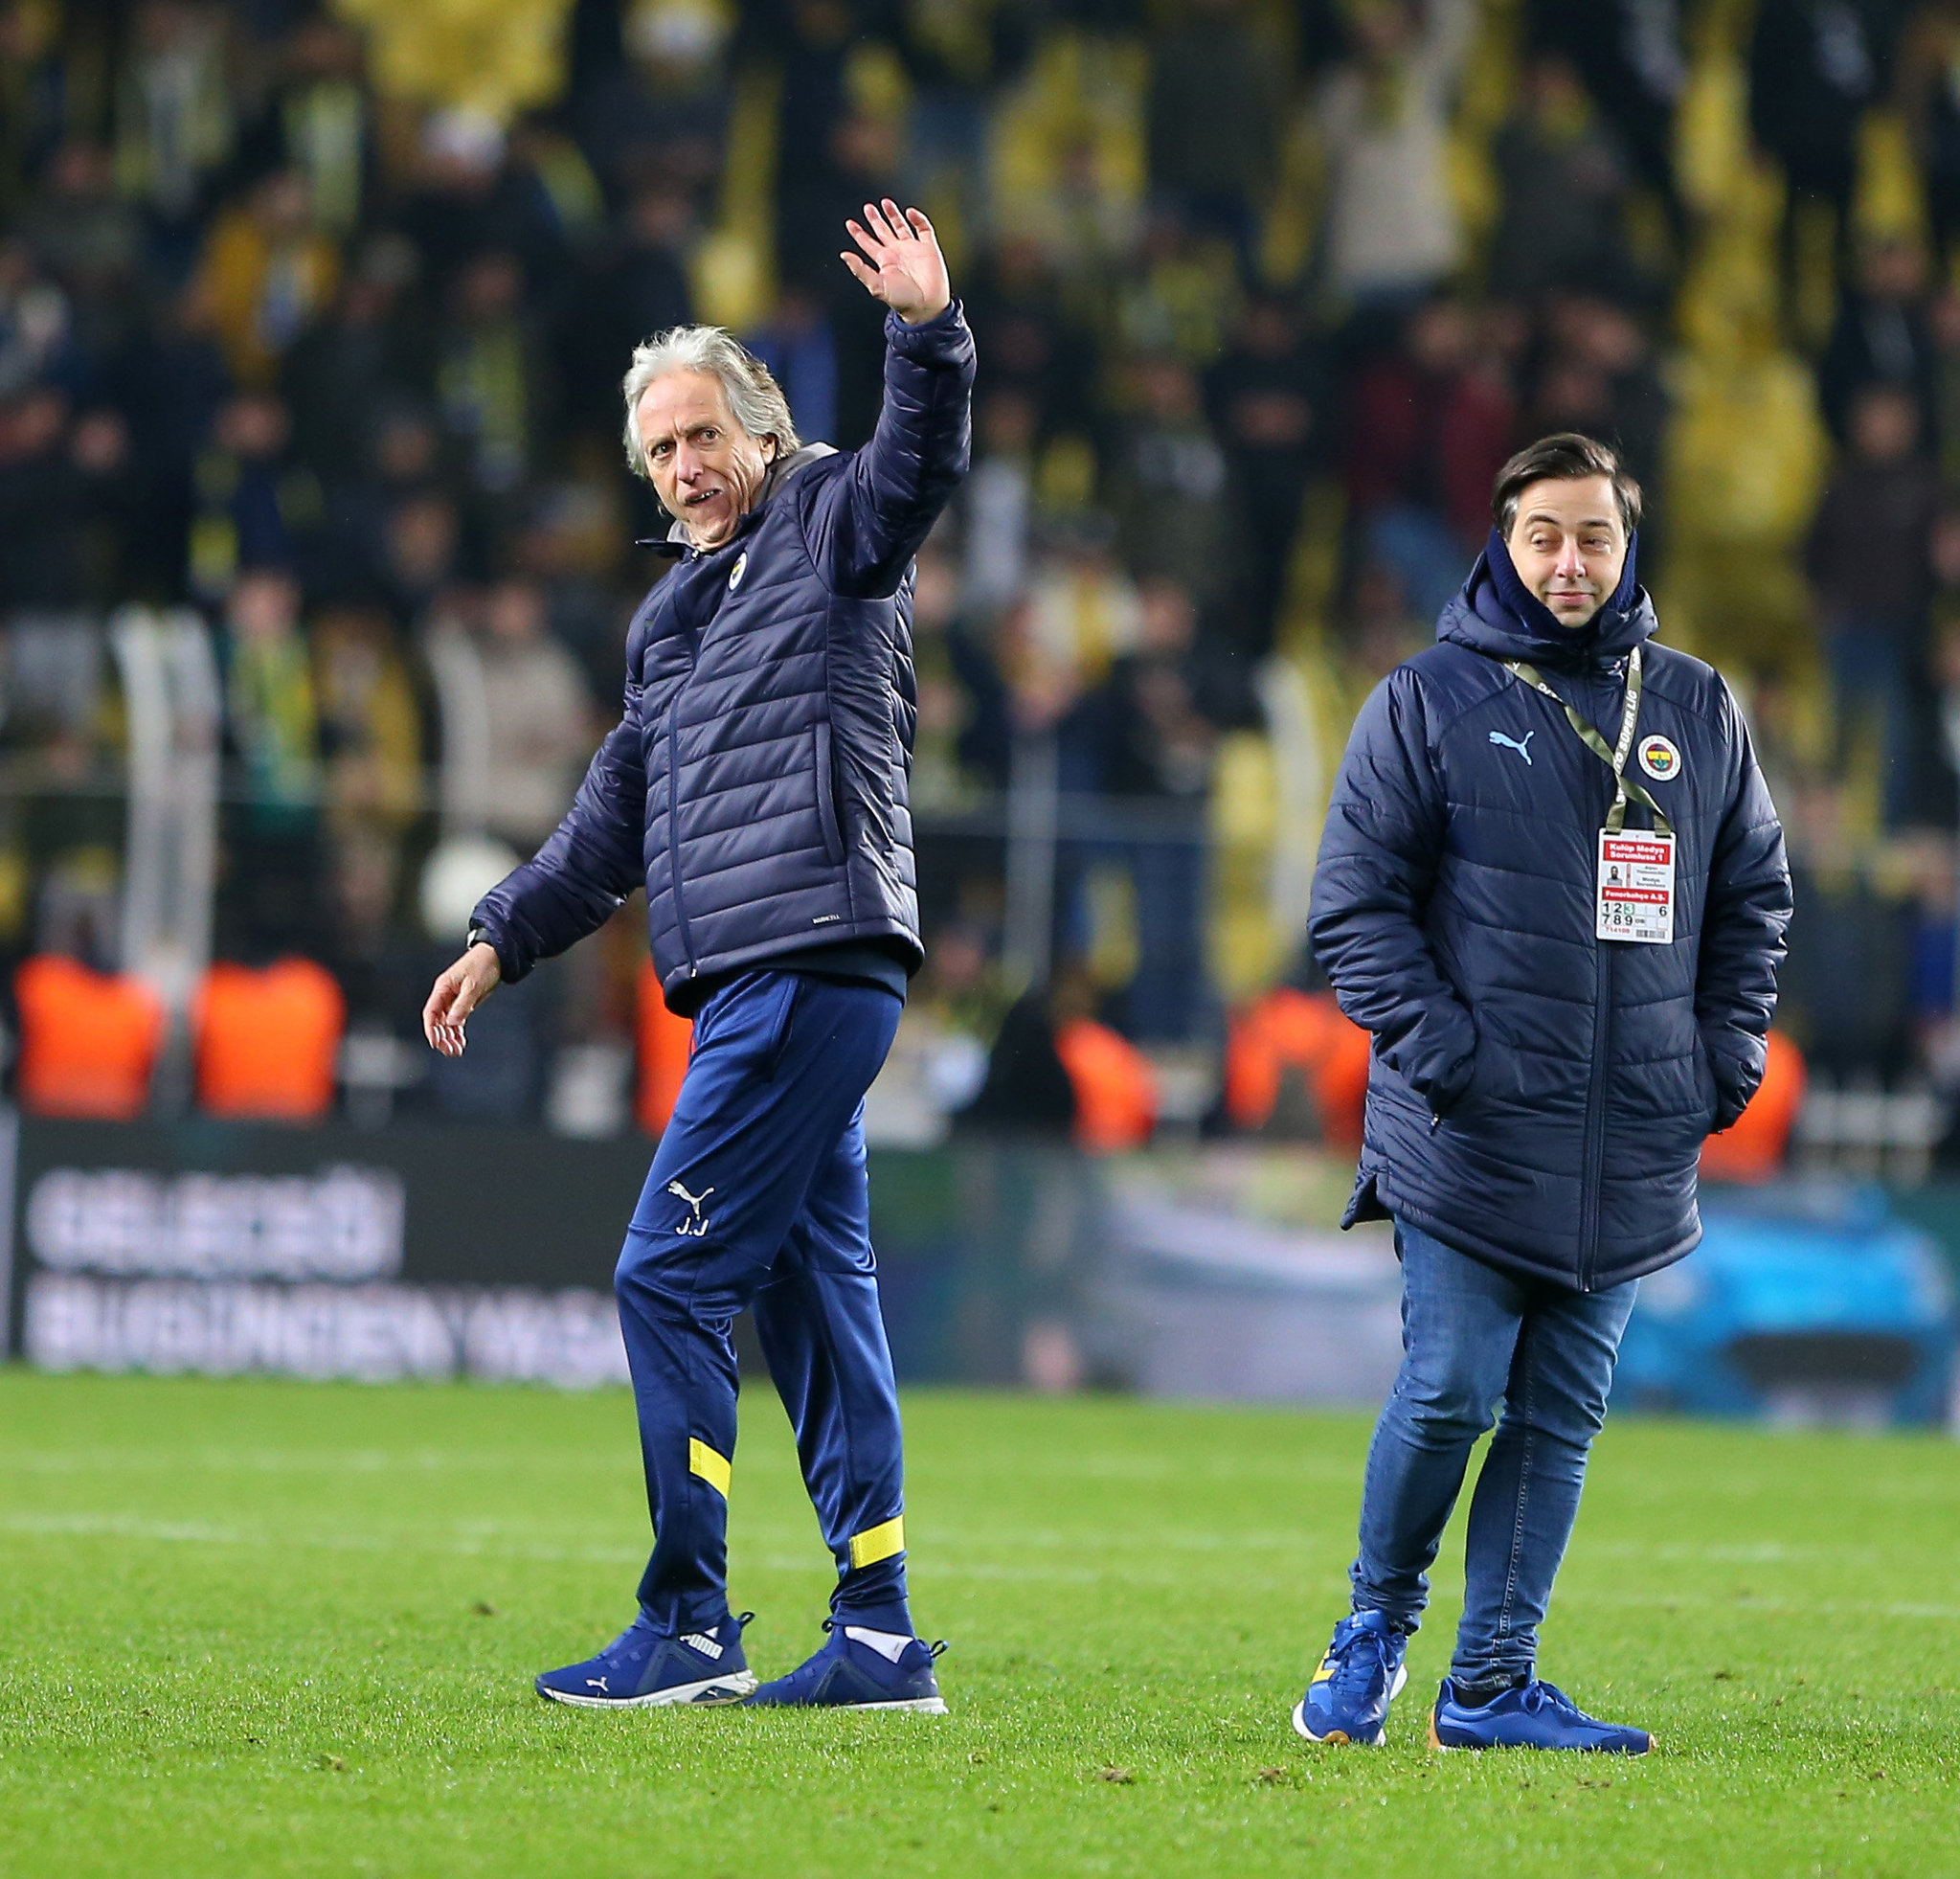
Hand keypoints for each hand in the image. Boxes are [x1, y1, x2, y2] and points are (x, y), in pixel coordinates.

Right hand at [422, 942, 500, 1057]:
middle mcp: (445, 994)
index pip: (431, 1012)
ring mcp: (454, 999)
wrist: (497, 955)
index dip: (431, 1029)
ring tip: (456, 1051)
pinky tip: (461, 1042)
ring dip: (450, 1037)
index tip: (435, 1043)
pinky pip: (457, 1020)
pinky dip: (458, 1032)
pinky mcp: (463, 1002)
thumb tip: (451, 1023)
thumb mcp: (474, 986)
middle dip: (442, 1037)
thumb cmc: (483, 965)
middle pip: (438, 1020)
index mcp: (443, 988)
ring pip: (447, 1022)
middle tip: (450, 1051)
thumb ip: (463, 1004)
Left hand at [840, 199, 950, 324]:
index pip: (868, 243)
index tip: (849, 223)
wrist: (926, 305)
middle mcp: (897, 253)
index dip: (858, 233)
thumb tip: (843, 255)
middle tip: (867, 207)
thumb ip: (860, 270)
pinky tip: (910, 213)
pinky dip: (918, 219)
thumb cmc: (902, 300)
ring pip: (901, 226)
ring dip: (893, 214)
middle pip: (883, 231)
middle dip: (875, 219)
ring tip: (885, 202)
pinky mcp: (928, 248)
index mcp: (884, 261)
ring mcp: (912, 249)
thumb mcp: (877, 285)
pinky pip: (923, 228)